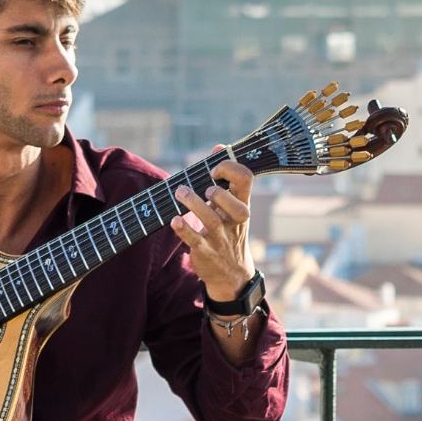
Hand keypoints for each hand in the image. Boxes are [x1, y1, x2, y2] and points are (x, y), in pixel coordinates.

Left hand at [172, 153, 257, 300]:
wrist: (232, 274)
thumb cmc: (229, 231)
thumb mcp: (232, 206)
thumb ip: (225, 177)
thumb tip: (219, 146)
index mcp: (242, 204)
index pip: (246, 180)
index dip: (230, 169)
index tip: (213, 170)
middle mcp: (234, 220)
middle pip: (233, 204)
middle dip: (217, 192)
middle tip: (202, 188)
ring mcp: (221, 237)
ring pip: (211, 220)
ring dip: (194, 204)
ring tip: (180, 192)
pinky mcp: (205, 251)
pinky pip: (195, 240)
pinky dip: (184, 229)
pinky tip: (174, 220)